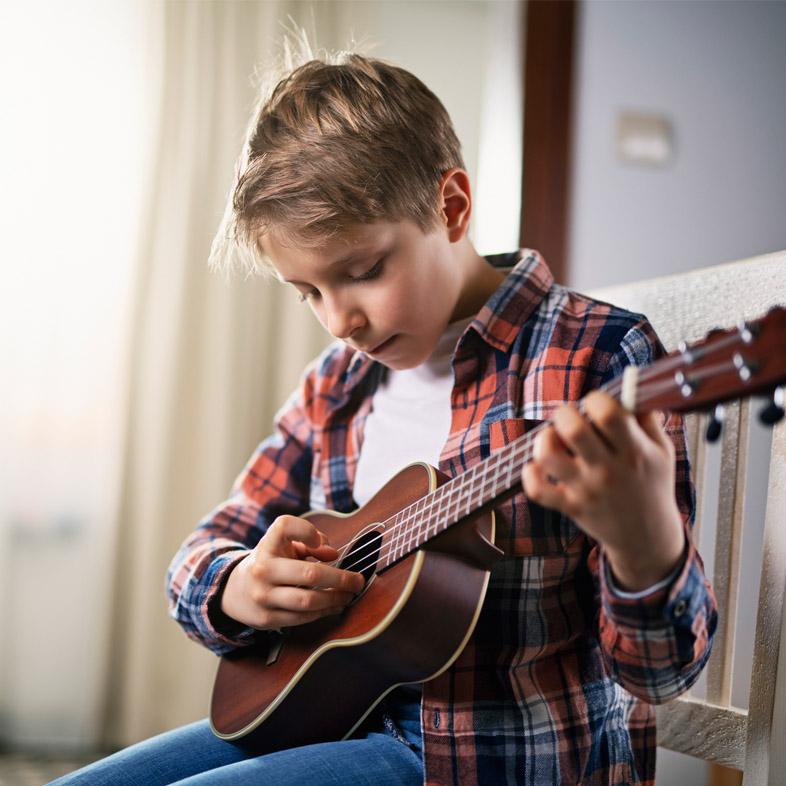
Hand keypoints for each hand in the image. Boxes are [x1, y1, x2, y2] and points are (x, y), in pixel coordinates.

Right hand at [220, 515, 364, 630]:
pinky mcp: (267, 619)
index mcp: (266, 545)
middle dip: (340, 578)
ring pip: (308, 601)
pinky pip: (302, 617)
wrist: (235, 591)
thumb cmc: (270, 561)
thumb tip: (333, 554)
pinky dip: (322, 612)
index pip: (286, 526)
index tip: (323, 544)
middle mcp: (263, 569)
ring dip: (335, 598)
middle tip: (358, 580)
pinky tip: (334, 606)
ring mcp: (263, 596)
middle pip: (310, 574)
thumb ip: (309, 542)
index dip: (308, 531)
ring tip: (349, 595)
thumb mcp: (282, 544)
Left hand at [522, 391, 685, 590]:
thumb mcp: (662, 449)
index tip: (596, 404)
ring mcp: (586, 489)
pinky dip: (530, 475)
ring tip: (553, 440)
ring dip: (544, 441)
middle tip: (569, 419)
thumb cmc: (652, 485)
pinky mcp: (570, 506)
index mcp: (633, 451)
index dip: (597, 399)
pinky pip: (537, 490)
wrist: (647, 536)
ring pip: (548, 456)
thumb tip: (631, 386)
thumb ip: (647, 416)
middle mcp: (608, 470)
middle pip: (573, 430)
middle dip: (565, 414)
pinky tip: (539, 467)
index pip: (608, 413)